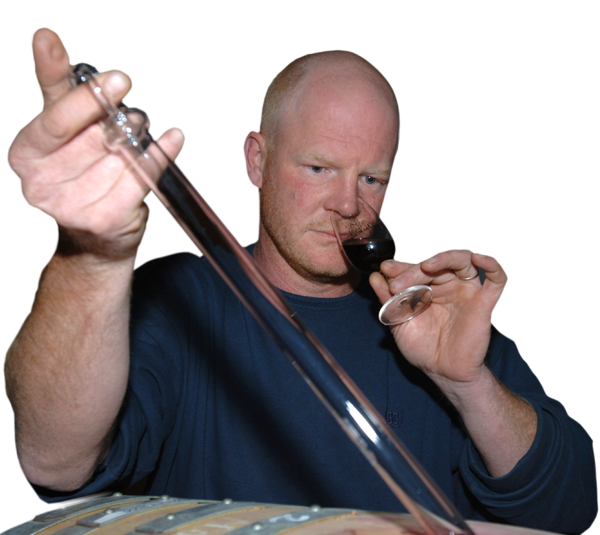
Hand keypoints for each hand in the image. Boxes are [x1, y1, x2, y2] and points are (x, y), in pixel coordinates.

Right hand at [7, 27, 184, 258]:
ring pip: (120, 158)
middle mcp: (42, 185)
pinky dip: (159, 157)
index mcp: (26, 155)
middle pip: (95, 138)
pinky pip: (140, 178)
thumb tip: (45, 36)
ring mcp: (72, 208)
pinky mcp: (104, 221)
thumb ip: (57, 84)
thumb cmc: (79, 170)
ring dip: (138, 141)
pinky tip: (171, 141)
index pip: (57, 121)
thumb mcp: (63, 125)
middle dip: (119, 122)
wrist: (93, 232)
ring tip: (138, 137)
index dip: (89, 99)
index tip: (118, 80)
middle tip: (131, 116)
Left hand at [369, 250, 507, 386]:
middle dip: (413, 271)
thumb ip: (387, 299)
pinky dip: (491, 265)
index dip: (400, 267)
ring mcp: (465, 292)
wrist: (442, 372)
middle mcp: (447, 285)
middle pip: (434, 265)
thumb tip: (375, 277)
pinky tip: (479, 259)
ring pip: (461, 261)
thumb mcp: (398, 321)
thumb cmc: (423, 348)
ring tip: (426, 266)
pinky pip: (496, 279)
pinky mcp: (483, 303)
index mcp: (427, 287)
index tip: (385, 269)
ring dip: (442, 259)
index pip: (415, 268)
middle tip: (397, 284)